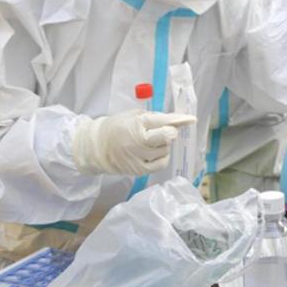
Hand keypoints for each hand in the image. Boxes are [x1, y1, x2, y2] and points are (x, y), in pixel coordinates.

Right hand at [71, 110, 196, 175]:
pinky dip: (162, 157)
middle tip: (166, 131)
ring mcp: (138, 157)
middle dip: (170, 132)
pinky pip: (160, 164)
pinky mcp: (139, 170)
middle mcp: (138, 141)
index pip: (162, 121)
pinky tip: (155, 152)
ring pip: (165, 150)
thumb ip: (153, 118)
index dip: (179, 120)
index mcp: (136, 124)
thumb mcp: (133, 116)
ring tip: (153, 142)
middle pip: (167, 137)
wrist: (95, 147)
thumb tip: (174, 121)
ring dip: (164, 145)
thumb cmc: (116, 127)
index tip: (191, 119)